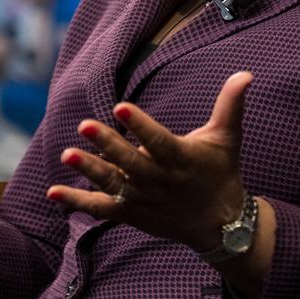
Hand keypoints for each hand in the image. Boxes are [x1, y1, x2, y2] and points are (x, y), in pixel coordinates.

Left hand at [46, 71, 253, 251]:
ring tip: (67, 154)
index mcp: (181, 159)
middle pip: (131, 163)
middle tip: (84, 126)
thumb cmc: (221, 172)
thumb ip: (231, 105)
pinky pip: (102, 208)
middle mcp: (160, 181)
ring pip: (113, 184)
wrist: (219, 224)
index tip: (121, 107)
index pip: (159, 141)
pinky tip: (54, 191)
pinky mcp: (131, 213)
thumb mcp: (228, 138)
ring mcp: (143, 199)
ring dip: (89, 170)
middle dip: (108, 145)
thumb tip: (246, 74)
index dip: (140, 126)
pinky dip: (78, 201)